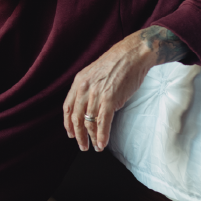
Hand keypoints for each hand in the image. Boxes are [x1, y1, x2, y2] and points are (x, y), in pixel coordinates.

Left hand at [63, 26, 189, 151]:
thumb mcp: (94, 73)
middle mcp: (84, 88)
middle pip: (76, 117)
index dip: (68, 123)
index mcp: (79, 81)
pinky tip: (102, 144)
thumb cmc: (117, 63)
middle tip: (82, 145)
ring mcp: (96, 94)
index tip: (70, 133)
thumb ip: (88, 88)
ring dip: (92, 137)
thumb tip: (87, 105)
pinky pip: (102, 121)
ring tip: (95, 146)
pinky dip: (102, 135)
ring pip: (89, 122)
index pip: (68, 107)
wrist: (132, 54)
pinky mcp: (110, 99)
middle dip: (78, 135)